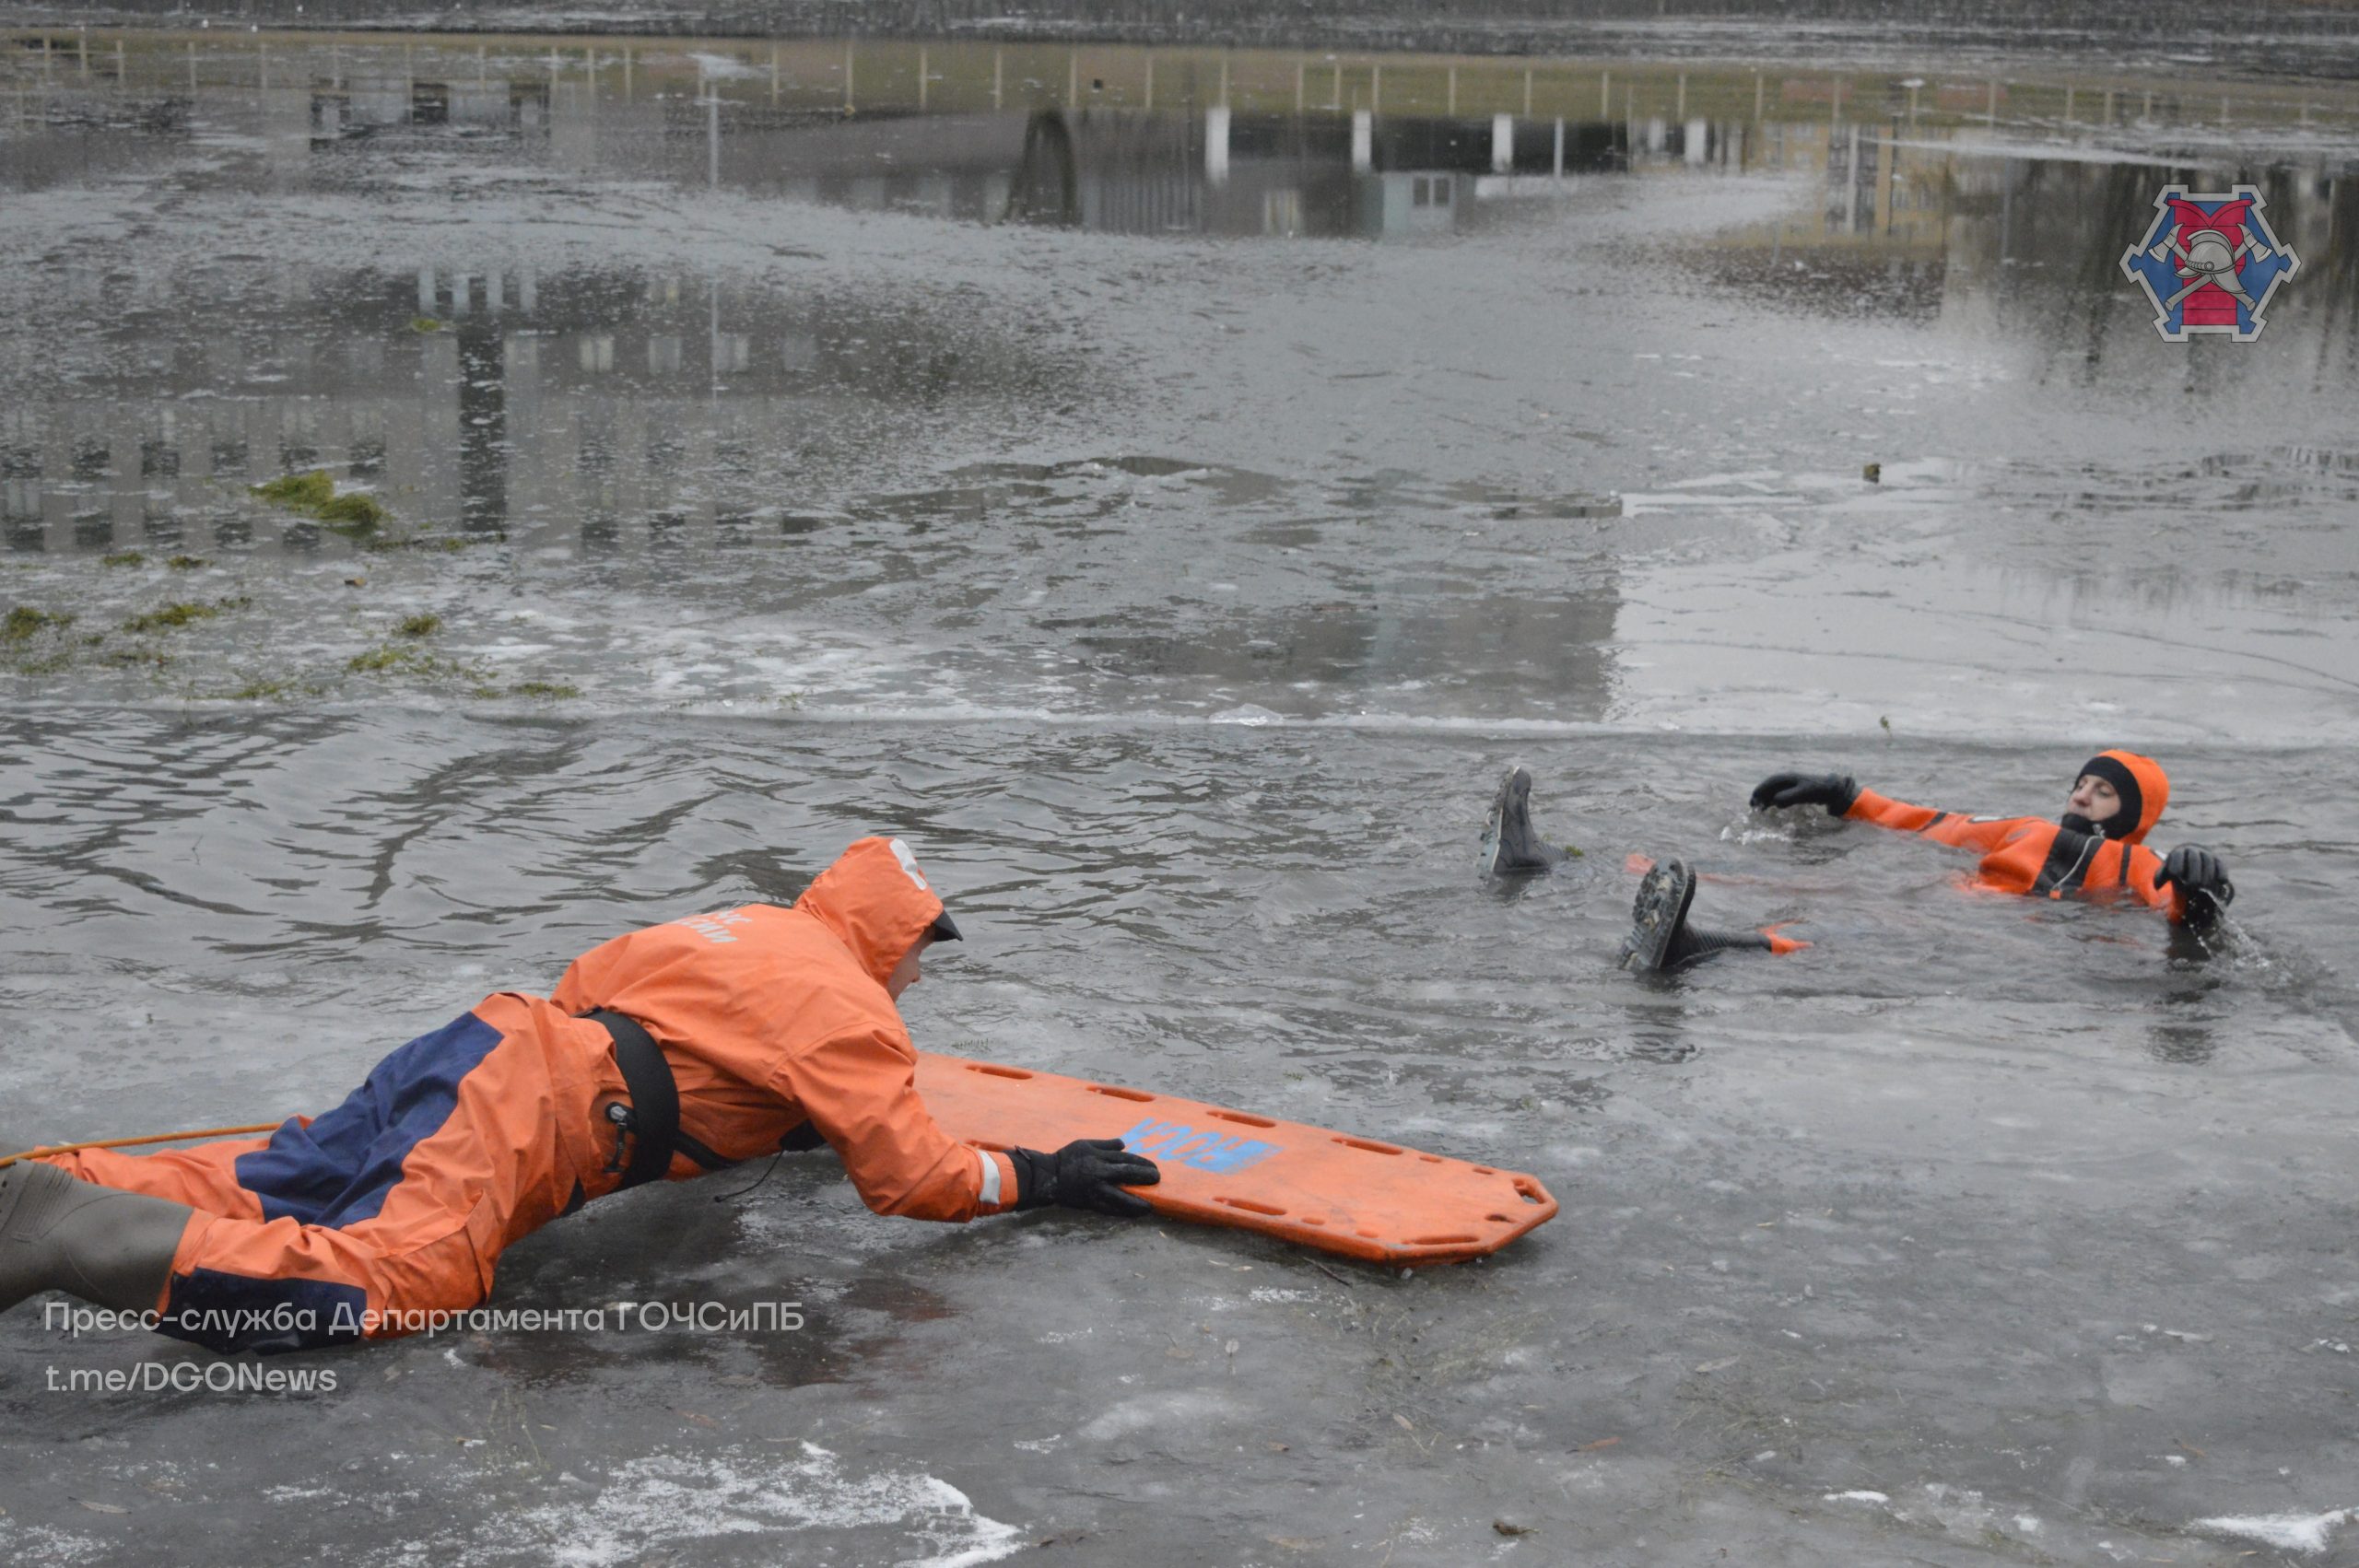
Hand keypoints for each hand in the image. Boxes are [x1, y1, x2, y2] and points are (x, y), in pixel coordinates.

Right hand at [1010, 1137, 1160, 1216]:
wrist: (1048, 1176)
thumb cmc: (1067, 1157)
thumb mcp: (1085, 1144)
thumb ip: (1106, 1145)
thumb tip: (1124, 1144)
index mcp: (1099, 1157)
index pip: (1126, 1159)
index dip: (1142, 1164)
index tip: (1154, 1168)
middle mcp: (1100, 1173)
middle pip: (1127, 1175)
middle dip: (1144, 1178)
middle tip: (1157, 1180)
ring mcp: (1095, 1190)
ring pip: (1120, 1198)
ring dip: (1137, 1202)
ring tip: (1149, 1206)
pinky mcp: (1090, 1203)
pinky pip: (1110, 1210)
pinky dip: (1122, 1212)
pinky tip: (1133, 1214)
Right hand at [1750, 771, 1858, 815]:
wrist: (1832, 788)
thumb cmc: (1817, 789)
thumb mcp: (1803, 793)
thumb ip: (1788, 796)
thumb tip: (1774, 801)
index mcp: (1788, 778)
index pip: (1770, 783)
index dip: (1760, 790)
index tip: (1754, 800)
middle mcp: (1788, 780)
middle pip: (1771, 787)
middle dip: (1761, 795)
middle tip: (1753, 807)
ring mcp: (1793, 785)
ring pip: (1776, 791)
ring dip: (1767, 799)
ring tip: (1761, 809)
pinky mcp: (1798, 791)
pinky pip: (1783, 795)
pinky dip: (1776, 800)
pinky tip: (1775, 807)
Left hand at [2155, 845, 2233, 920]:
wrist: (2190, 858)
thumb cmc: (2176, 867)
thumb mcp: (2166, 871)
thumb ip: (2160, 877)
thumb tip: (2157, 887)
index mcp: (2178, 852)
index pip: (2178, 856)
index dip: (2177, 865)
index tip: (2176, 875)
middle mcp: (2193, 851)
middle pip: (2194, 860)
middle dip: (2194, 873)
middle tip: (2193, 885)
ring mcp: (2206, 854)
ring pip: (2209, 862)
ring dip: (2207, 874)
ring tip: (2204, 886)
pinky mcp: (2217, 860)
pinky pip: (2221, 864)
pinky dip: (2222, 872)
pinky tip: (2222, 881)